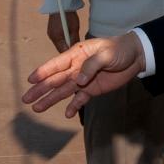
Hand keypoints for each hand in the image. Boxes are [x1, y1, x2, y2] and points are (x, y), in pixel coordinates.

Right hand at [22, 33, 145, 117]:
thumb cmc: (119, 49)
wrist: (136, 56)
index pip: (57, 64)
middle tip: (26, 99)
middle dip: (41, 89)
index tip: (31, 80)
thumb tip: (78, 81)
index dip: (43, 71)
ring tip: (37, 108)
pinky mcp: (92, 89)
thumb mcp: (106, 54)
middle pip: (56, 80)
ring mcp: (83, 80)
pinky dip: (74, 106)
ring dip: (51, 99)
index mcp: (77, 54)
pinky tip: (67, 114)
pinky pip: (80, 99)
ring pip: (64, 91)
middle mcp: (76, 68)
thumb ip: (91, 66)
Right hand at [46, 12, 80, 52]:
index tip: (77, 54)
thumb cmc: (69, 15)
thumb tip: (77, 49)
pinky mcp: (51, 30)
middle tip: (76, 48)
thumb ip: (75, 40)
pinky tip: (68, 35)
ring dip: (65, 43)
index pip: (63, 51)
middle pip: (60, 48)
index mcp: (57, 37)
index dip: (70, 53)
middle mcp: (52, 37)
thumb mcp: (75, 28)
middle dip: (68, 49)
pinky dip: (63, 39)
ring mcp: (50, 34)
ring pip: (59, 44)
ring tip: (73, 40)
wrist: (60, 4)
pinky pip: (57, 39)